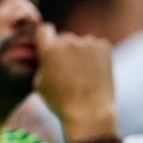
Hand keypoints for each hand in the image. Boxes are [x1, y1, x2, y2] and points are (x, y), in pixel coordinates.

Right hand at [32, 25, 115, 139]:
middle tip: (68, 69)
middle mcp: (68, 41)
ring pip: (80, 42)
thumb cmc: (60, 101)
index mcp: (49, 49)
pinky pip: (95, 45)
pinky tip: (93, 71)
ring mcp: (87, 43)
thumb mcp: (38, 83)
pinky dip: (94, 54)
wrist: (89, 112)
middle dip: (64, 49)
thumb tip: (43, 53)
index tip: (49, 48)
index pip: (44, 30)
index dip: (46, 39)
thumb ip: (41, 62)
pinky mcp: (104, 47)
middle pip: (63, 37)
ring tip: (82, 73)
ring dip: (80, 52)